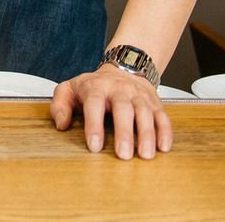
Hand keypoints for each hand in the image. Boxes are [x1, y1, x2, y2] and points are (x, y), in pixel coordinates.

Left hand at [49, 64, 170, 159]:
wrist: (123, 68)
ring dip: (147, 134)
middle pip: (123, 109)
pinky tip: (163, 147)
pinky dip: (165, 132)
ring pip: (145, 113)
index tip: (94, 146)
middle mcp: (119, 90)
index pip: (94, 104)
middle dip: (124, 132)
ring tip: (145, 155)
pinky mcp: (155, 103)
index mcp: (96, 87)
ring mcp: (139, 96)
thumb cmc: (94, 86)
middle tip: (123, 155)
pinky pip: (162, 116)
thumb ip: (60, 105)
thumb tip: (61, 125)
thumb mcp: (70, 89)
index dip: (94, 125)